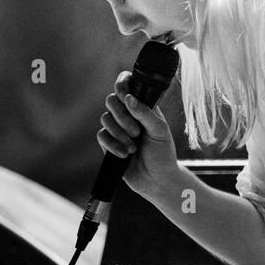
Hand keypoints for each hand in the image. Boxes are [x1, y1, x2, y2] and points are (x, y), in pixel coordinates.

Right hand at [98, 72, 178, 202]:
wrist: (157, 180)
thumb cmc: (163, 154)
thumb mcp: (160, 131)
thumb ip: (145, 113)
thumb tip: (128, 98)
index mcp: (143, 106)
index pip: (127, 85)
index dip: (122, 84)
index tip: (124, 94)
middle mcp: (128, 114)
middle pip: (111, 100)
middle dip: (122, 116)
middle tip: (136, 131)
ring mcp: (117, 128)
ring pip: (104, 118)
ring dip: (119, 134)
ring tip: (133, 148)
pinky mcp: (108, 144)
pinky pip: (101, 136)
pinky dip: (112, 145)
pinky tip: (124, 155)